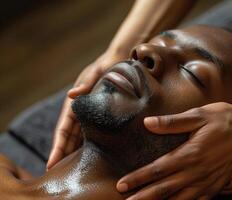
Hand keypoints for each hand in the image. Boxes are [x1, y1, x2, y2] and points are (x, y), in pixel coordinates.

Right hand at [47, 51, 125, 169]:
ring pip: (78, 136)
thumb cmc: (106, 66)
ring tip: (71, 168)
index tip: (52, 162)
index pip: (63, 129)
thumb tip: (71, 95)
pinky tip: (89, 154)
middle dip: (62, 153)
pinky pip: (91, 132)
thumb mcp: (95, 73)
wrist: (119, 61)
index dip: (57, 146)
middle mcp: (79, 110)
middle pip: (68, 136)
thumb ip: (85, 84)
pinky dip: (87, 144)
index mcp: (75, 102)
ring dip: (73, 151)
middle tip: (57, 171)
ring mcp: (89, 114)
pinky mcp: (100, 114)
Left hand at [116, 102, 231, 199]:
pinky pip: (198, 199)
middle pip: (165, 189)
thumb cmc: (224, 119)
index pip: (157, 169)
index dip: (138, 178)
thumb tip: (148, 123)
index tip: (122, 186)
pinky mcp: (218, 183)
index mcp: (190, 153)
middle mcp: (198, 171)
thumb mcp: (198, 115)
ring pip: (180, 198)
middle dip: (144, 196)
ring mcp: (209, 180)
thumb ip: (172, 122)